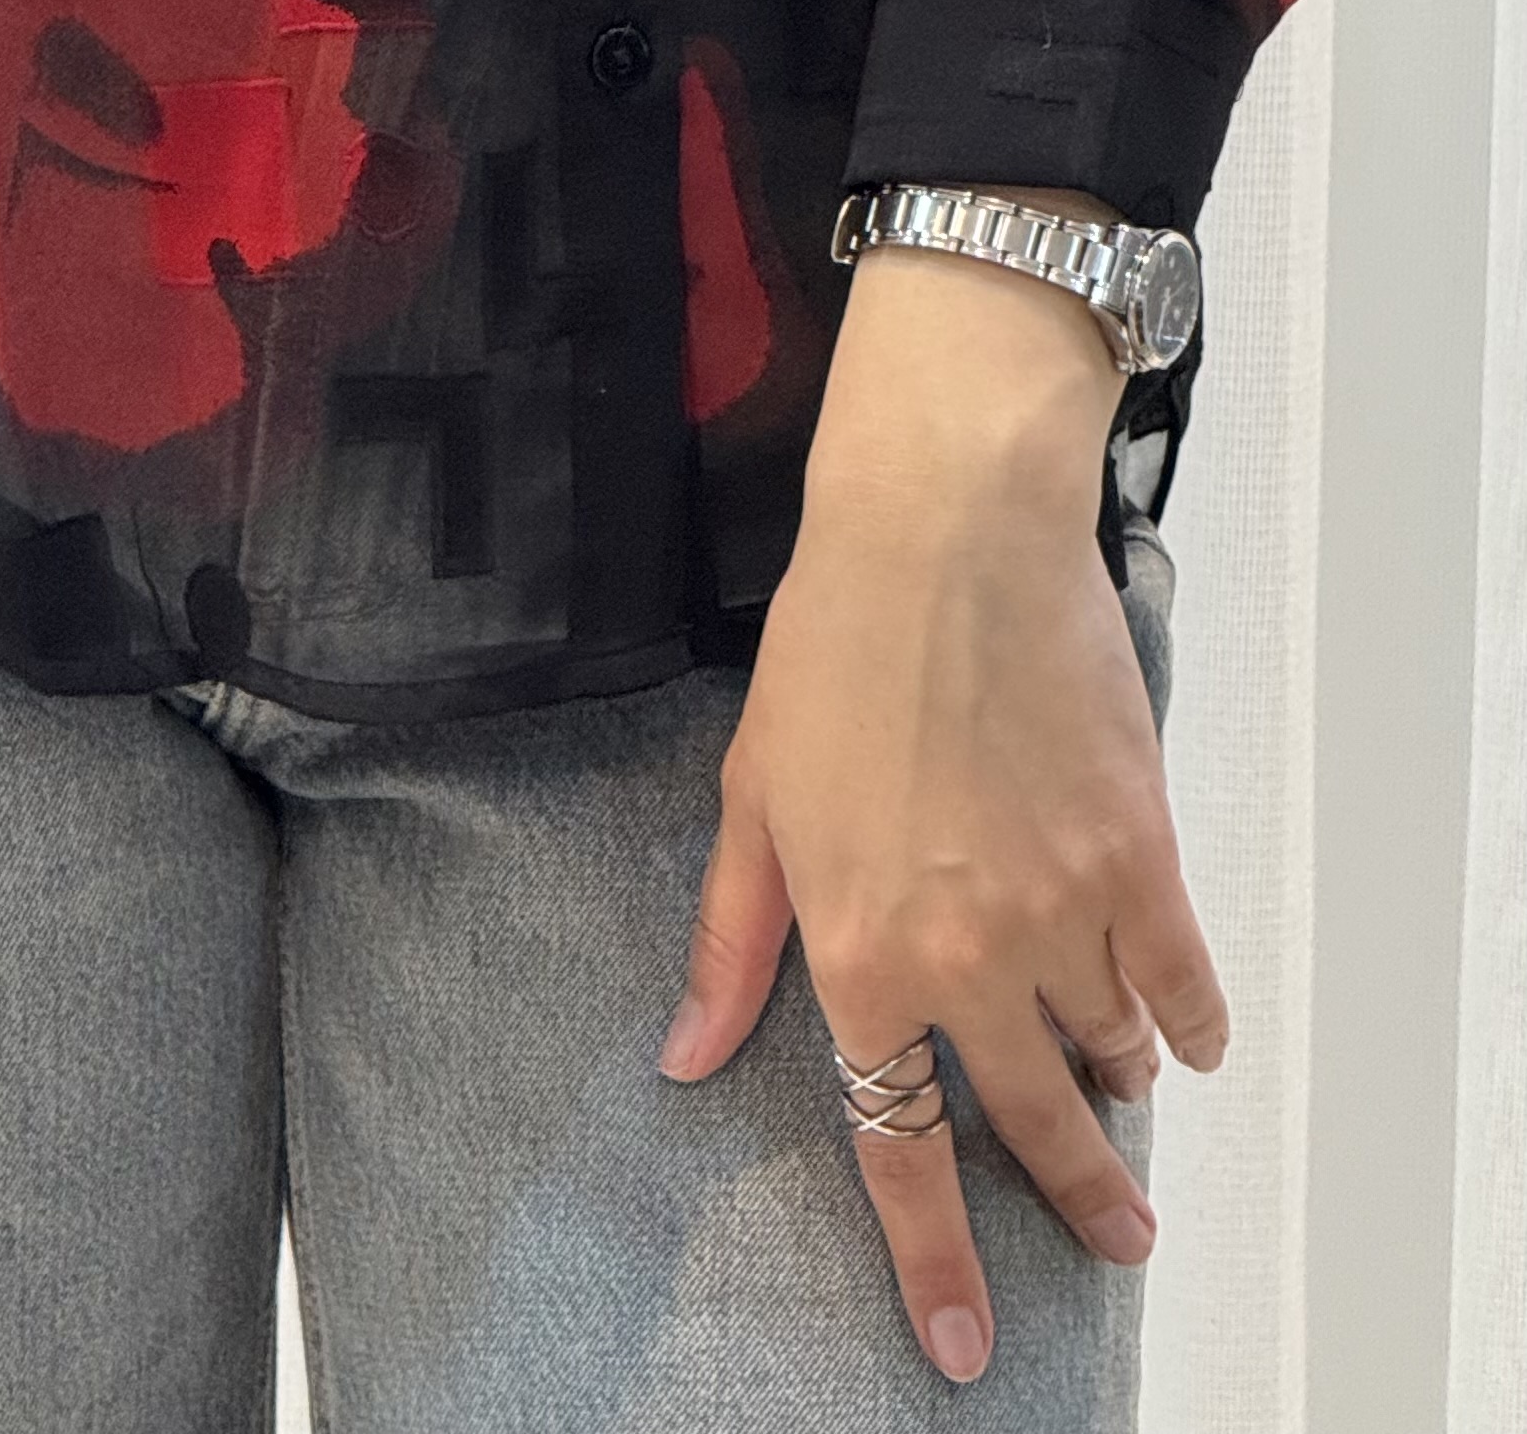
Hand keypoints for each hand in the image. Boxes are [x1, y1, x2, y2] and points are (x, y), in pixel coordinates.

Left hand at [660, 231, 1226, 1389]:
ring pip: (1112, 1047)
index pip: (898, 1140)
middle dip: (1078, 1201)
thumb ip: (732, 942)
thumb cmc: (833, 648)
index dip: (935, 1257)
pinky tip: (1182, 1030)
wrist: (946, 536)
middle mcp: (968, 955)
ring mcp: (1064, 909)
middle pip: (1035, 1121)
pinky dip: (1187, 1016)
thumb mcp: (752, 799)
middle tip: (1113, 1239)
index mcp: (860, 952)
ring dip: (1116, 1078)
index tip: (961, 1339)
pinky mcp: (1140, 854)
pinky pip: (1181, 978)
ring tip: (1119, 1087)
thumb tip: (688, 1055)